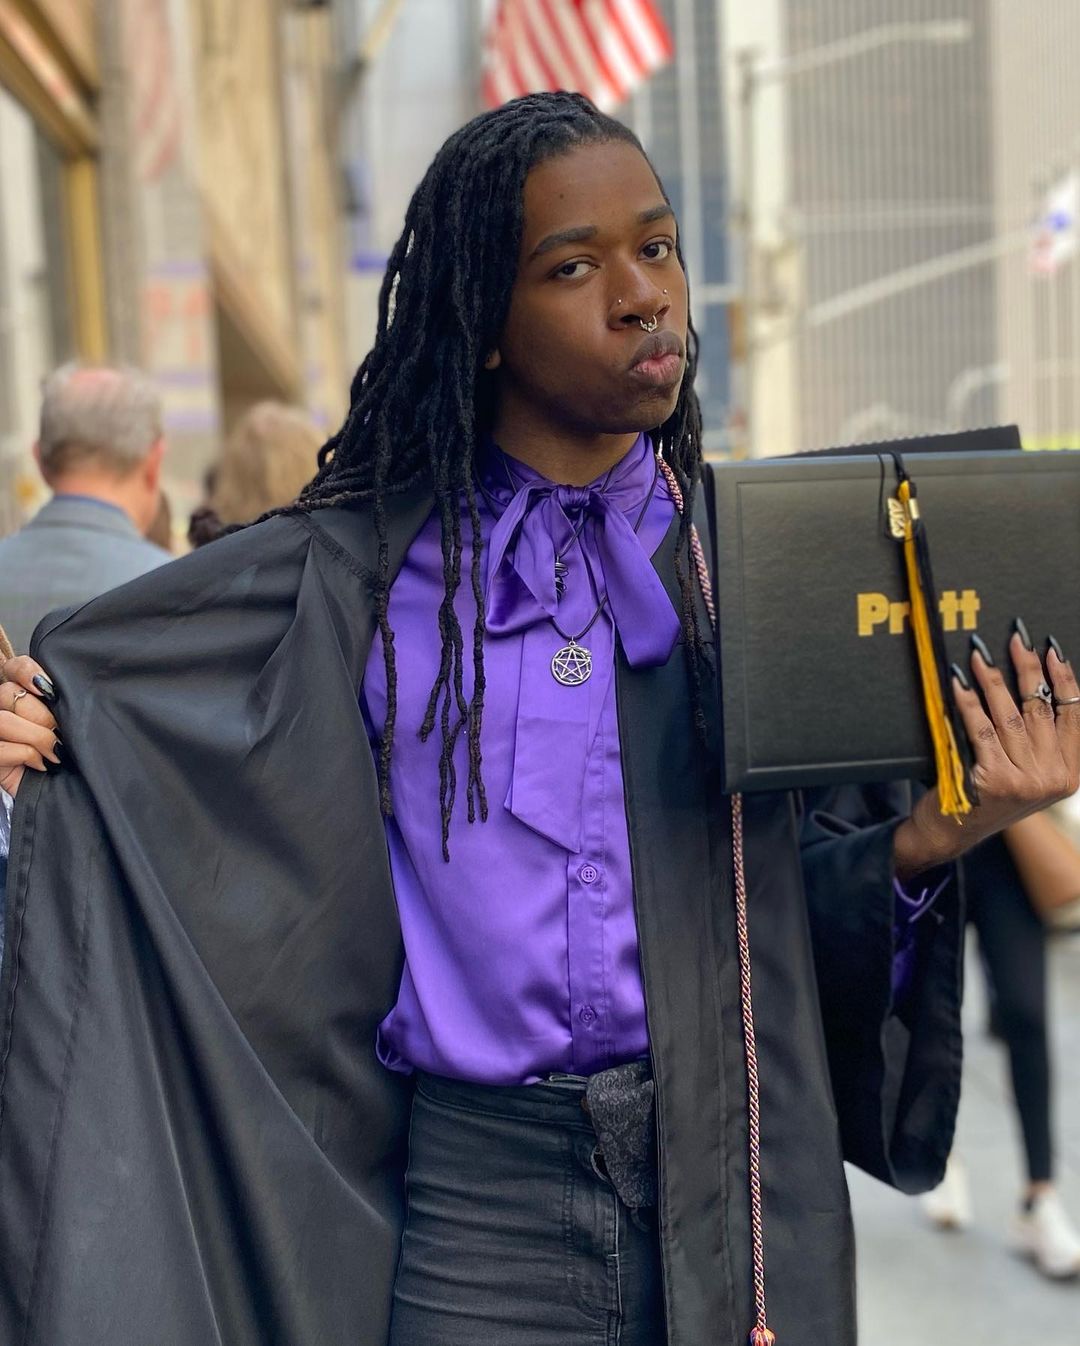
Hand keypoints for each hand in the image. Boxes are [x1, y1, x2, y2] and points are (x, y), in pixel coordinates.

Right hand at [0, 656, 59, 797]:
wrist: (63, 788)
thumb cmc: (67, 751)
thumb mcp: (66, 722)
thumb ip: (59, 702)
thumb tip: (60, 691)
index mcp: (20, 693)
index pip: (15, 666)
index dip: (28, 671)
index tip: (50, 691)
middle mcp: (1, 708)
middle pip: (9, 693)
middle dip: (42, 716)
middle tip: (59, 735)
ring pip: (4, 721)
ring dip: (37, 738)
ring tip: (54, 753)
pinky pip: (2, 748)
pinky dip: (27, 756)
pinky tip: (41, 764)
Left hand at [894, 632, 1079, 878]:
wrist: (953, 832)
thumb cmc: (988, 795)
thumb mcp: (1028, 773)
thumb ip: (1041, 741)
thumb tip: (1038, 682)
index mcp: (1069, 774)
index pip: (1072, 715)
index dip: (1062, 679)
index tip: (1051, 649)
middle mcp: (1052, 778)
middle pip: (1040, 709)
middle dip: (1027, 668)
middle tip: (1015, 638)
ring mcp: (1025, 780)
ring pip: (1009, 715)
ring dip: (993, 679)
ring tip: (980, 654)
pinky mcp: (993, 779)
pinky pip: (980, 728)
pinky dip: (967, 701)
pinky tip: (959, 682)